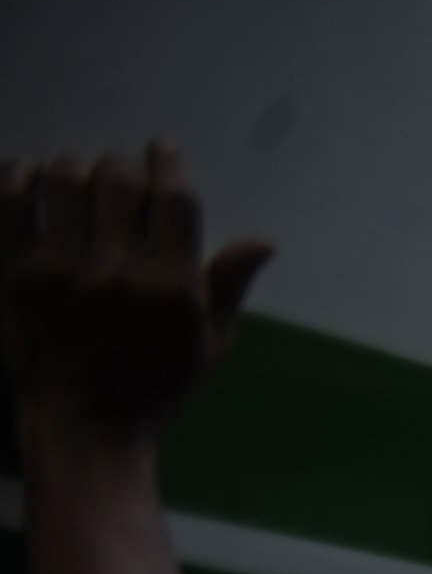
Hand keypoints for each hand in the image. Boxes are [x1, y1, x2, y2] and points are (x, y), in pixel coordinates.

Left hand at [1, 143, 272, 439]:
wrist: (84, 425)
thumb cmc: (155, 386)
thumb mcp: (209, 345)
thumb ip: (229, 286)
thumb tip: (264, 240)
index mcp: (171, 288)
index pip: (175, 199)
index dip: (169, 162)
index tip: (163, 147)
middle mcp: (117, 272)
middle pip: (120, 180)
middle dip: (124, 166)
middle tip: (121, 173)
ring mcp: (61, 271)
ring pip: (66, 179)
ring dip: (76, 166)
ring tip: (79, 175)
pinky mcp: (15, 274)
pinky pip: (11, 201)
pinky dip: (19, 176)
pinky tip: (30, 176)